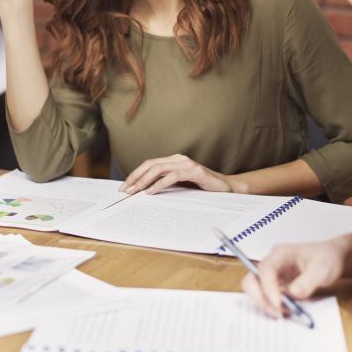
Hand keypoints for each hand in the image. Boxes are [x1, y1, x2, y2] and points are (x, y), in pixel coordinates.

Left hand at [121, 154, 235, 194]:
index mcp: (174, 161)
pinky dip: (159, 184)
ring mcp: (187, 164)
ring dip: (144, 181)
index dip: (135, 174)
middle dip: (135, 177)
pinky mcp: (195, 171)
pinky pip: (172, 176)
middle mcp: (179, 159)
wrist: (227, 188)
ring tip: (134, 191)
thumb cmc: (203, 188)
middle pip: (150, 165)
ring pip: (159, 169)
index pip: (149, 164)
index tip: (124, 187)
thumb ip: (165, 184)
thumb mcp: (181, 186)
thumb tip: (143, 192)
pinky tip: (151, 191)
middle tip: (125, 190)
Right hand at [241, 239, 347, 317]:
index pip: (265, 270)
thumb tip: (293, 293)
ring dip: (266, 304)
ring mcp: (273, 276)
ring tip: (285, 313)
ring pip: (256, 291)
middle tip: (277, 313)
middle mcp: (272, 264)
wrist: (332, 259)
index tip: (278, 304)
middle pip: (253, 280)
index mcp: (280, 254)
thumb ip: (308, 281)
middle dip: (260, 298)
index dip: (267, 288)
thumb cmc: (326, 258)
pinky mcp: (276, 287)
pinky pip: (267, 297)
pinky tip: (286, 312)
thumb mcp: (322, 269)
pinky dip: (272, 307)